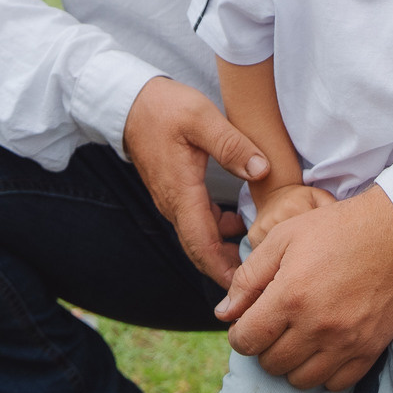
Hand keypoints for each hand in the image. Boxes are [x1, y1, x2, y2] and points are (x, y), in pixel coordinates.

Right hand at [123, 78, 266, 287]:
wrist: (131, 104)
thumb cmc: (164, 108)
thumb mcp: (201, 117)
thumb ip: (232, 145)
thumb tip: (261, 171)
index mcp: (181, 192)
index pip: (201, 244)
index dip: (223, 269)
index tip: (244, 288)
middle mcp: (174, 204)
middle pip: (200, 249)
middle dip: (226, 269)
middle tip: (258, 281)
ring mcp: (172, 201)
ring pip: (198, 238)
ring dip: (223, 250)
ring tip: (256, 253)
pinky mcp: (175, 194)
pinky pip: (196, 223)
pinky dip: (217, 232)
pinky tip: (238, 224)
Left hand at [217, 187, 392, 391]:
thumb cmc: (335, 229)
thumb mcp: (283, 238)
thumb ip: (248, 278)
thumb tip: (223, 314)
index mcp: (290, 296)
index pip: (246, 342)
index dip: (239, 334)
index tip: (249, 323)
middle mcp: (317, 326)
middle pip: (271, 364)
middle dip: (265, 348)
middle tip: (275, 326)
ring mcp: (346, 342)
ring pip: (301, 380)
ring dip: (292, 363)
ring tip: (298, 337)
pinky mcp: (370, 350)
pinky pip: (335, 384)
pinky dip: (323, 372)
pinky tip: (323, 348)